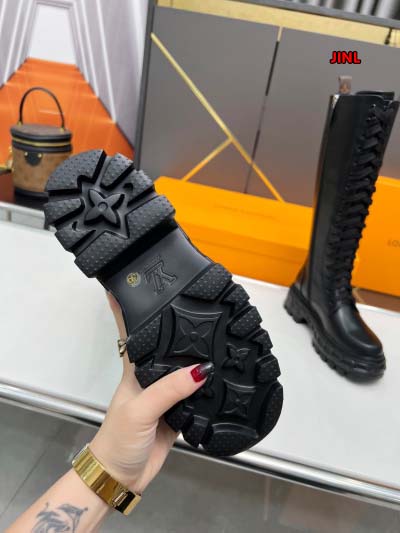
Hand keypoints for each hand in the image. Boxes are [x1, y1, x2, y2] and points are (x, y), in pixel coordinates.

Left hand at [90, 292, 212, 494]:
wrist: (122, 476)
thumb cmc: (118, 439)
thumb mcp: (140, 410)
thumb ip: (168, 389)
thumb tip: (201, 369)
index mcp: (135, 368)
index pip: (131, 329)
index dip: (132, 306)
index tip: (141, 281)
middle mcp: (152, 375)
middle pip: (166, 344)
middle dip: (179, 326)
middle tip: (198, 303)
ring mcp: (166, 393)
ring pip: (184, 367)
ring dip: (198, 355)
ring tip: (218, 333)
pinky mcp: (179, 411)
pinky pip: (196, 393)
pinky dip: (208, 386)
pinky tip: (222, 376)